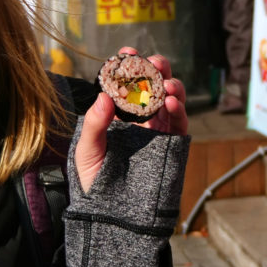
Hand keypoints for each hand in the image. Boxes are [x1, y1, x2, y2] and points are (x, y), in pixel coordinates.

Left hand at [76, 49, 187, 191]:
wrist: (112, 213)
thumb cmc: (94, 181)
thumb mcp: (86, 150)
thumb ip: (94, 124)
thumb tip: (104, 96)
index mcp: (119, 114)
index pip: (126, 83)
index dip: (129, 65)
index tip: (127, 52)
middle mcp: (141, 118)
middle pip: (154, 85)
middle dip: (156, 68)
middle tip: (154, 62)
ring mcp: (159, 130)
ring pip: (171, 99)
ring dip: (171, 85)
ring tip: (166, 84)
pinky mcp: (173, 145)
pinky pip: (180, 123)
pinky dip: (179, 109)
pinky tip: (171, 102)